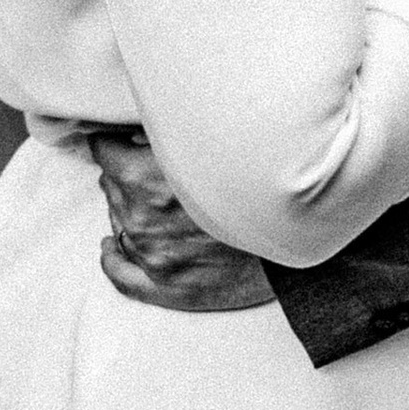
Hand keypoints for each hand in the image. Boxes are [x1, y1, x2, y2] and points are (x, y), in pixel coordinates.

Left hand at [92, 133, 274, 314]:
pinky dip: (113, 259)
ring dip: (129, 209)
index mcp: (144, 177)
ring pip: (118, 223)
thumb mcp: (211, 134)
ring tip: (149, 199)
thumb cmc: (263, 177)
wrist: (303, 226)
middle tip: (155, 166)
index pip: (105, 151)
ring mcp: (156, 257)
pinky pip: (123, 277)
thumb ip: (172, 126)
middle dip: (128, 174)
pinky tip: (112, 247)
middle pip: (112, 187)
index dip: (119, 143)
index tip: (127, 140)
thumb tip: (144, 122)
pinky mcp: (171, 287)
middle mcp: (143, 219)